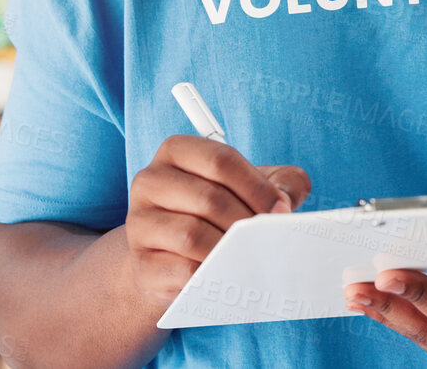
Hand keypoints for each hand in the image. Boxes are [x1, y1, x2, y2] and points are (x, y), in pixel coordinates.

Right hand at [125, 135, 310, 307]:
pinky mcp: (141, 263)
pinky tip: (228, 274)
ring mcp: (139, 223)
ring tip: (251, 255)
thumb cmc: (215, 214)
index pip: (220, 160)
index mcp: (176, 152)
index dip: (258, 186)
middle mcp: (150, 181)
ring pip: (192, 234)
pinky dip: (212, 275)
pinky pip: (182, 270)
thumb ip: (280, 182)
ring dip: (230, 249)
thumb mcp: (249, 188)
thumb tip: (287, 201)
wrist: (172, 258)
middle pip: (209, 198)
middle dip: (247, 221)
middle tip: (269, 238)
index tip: (281, 209)